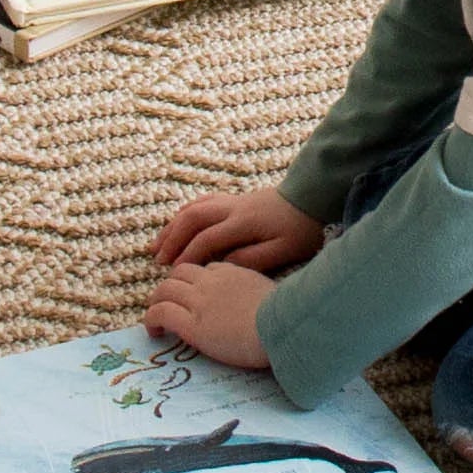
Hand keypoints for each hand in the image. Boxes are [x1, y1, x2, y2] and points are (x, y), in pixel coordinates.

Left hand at [147, 258, 276, 370]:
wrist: (281, 327)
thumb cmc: (283, 315)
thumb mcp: (267, 291)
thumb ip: (252, 290)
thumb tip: (252, 302)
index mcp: (232, 271)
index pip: (206, 269)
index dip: (196, 281)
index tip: (195, 296)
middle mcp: (211, 281)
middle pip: (179, 272)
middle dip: (170, 286)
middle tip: (167, 303)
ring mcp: (199, 301)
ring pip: (164, 289)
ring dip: (155, 302)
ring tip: (155, 319)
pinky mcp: (191, 324)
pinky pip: (160, 313)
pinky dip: (151, 320)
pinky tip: (155, 332)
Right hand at [152, 186, 325, 273]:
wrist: (315, 198)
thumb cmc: (302, 229)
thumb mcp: (283, 250)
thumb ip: (252, 259)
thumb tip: (222, 264)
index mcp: (243, 222)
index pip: (206, 239)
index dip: (187, 257)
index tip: (174, 274)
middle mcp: (233, 207)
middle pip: (192, 219)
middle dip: (172, 239)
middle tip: (157, 261)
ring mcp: (233, 200)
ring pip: (194, 208)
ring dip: (173, 226)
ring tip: (157, 246)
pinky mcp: (237, 198)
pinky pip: (203, 202)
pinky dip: (185, 213)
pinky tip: (178, 224)